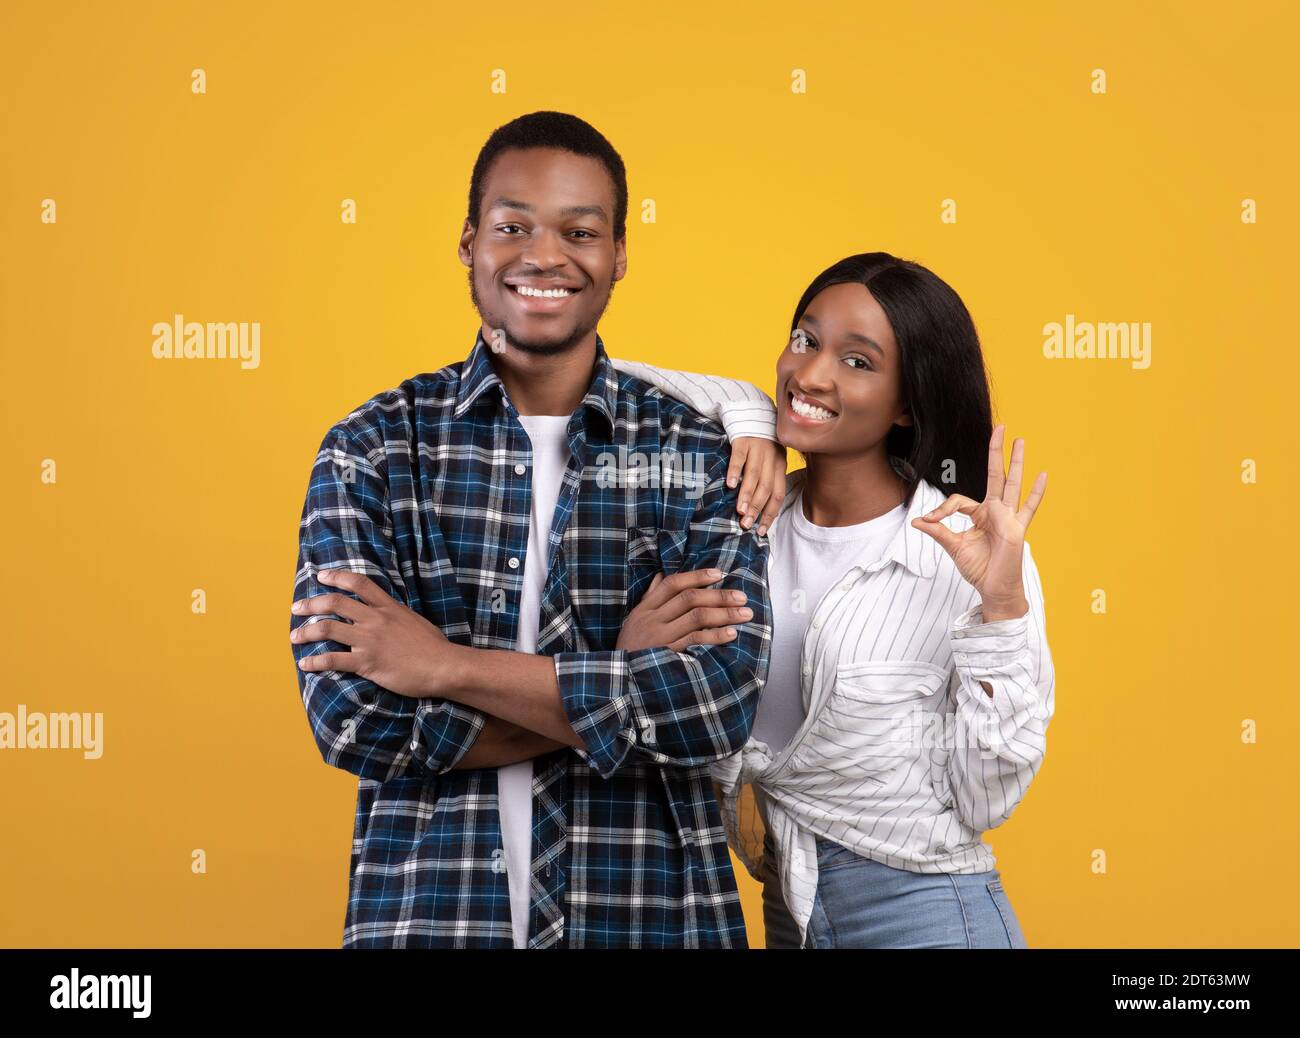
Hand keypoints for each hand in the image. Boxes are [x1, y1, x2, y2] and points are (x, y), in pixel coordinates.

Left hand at [291, 569, 458, 697]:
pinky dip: (315, 661)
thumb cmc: (434, 647)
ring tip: (294, 636)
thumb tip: (386, 613)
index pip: (359, 583)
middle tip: (297, 607)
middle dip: (311, 603)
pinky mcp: (367, 663)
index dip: (337, 577)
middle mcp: (375, 620)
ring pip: (327, 629)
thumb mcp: (414, 620)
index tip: (321, 575)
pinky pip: (333, 660)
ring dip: (306, 631)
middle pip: (335, 603)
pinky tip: (305, 663)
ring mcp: (370, 640)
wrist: (443, 666)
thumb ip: (395, 615)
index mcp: (389, 607)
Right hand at [617, 568, 752, 651]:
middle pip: (689, 598)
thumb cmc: (630, 647)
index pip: (672, 583)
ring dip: (724, 613)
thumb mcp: (635, 619)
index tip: (719, 574)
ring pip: (696, 617)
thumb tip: (660, 575)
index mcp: (646, 608)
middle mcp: (653, 619)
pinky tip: (731, 633)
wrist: (617, 678)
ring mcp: (660, 636)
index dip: (697, 576)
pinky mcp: (668, 654)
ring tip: (744, 613)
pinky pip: (695, 640)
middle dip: (719, 595)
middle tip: (742, 597)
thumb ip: (649, 597)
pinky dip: (715, 636)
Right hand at [726, 437, 786, 535]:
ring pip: (754, 476)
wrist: (752, 410)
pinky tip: (730, 485)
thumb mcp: (771, 458)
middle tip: (746, 524)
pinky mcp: (743, 440)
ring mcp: (758, 448)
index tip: (761, 530)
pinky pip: (739, 457)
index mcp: (780, 465)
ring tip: (740, 511)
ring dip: (747, 495)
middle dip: (756, 509)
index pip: (778, 494)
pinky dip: (735, 471)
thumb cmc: (760, 442)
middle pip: (766, 488)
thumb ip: (768, 479)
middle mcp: (772, 457)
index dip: (770, 514)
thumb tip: (758, 508)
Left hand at [909, 425, 1046, 618]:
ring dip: (1016, 462)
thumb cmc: (979, 568)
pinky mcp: (1017, 529)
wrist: (993, 588)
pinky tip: (1043, 475)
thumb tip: (916, 522)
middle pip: (996, 476)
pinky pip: (1029, 508)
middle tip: (1000, 427)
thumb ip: (938, 531)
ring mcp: (1009, 518)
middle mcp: (997, 511)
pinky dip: (1036, 492)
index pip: (959, 500)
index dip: (941, 509)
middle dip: (996, 452)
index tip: (929, 521)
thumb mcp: (953, 547)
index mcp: (981, 514)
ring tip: (1020, 440)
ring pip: (1013, 484)